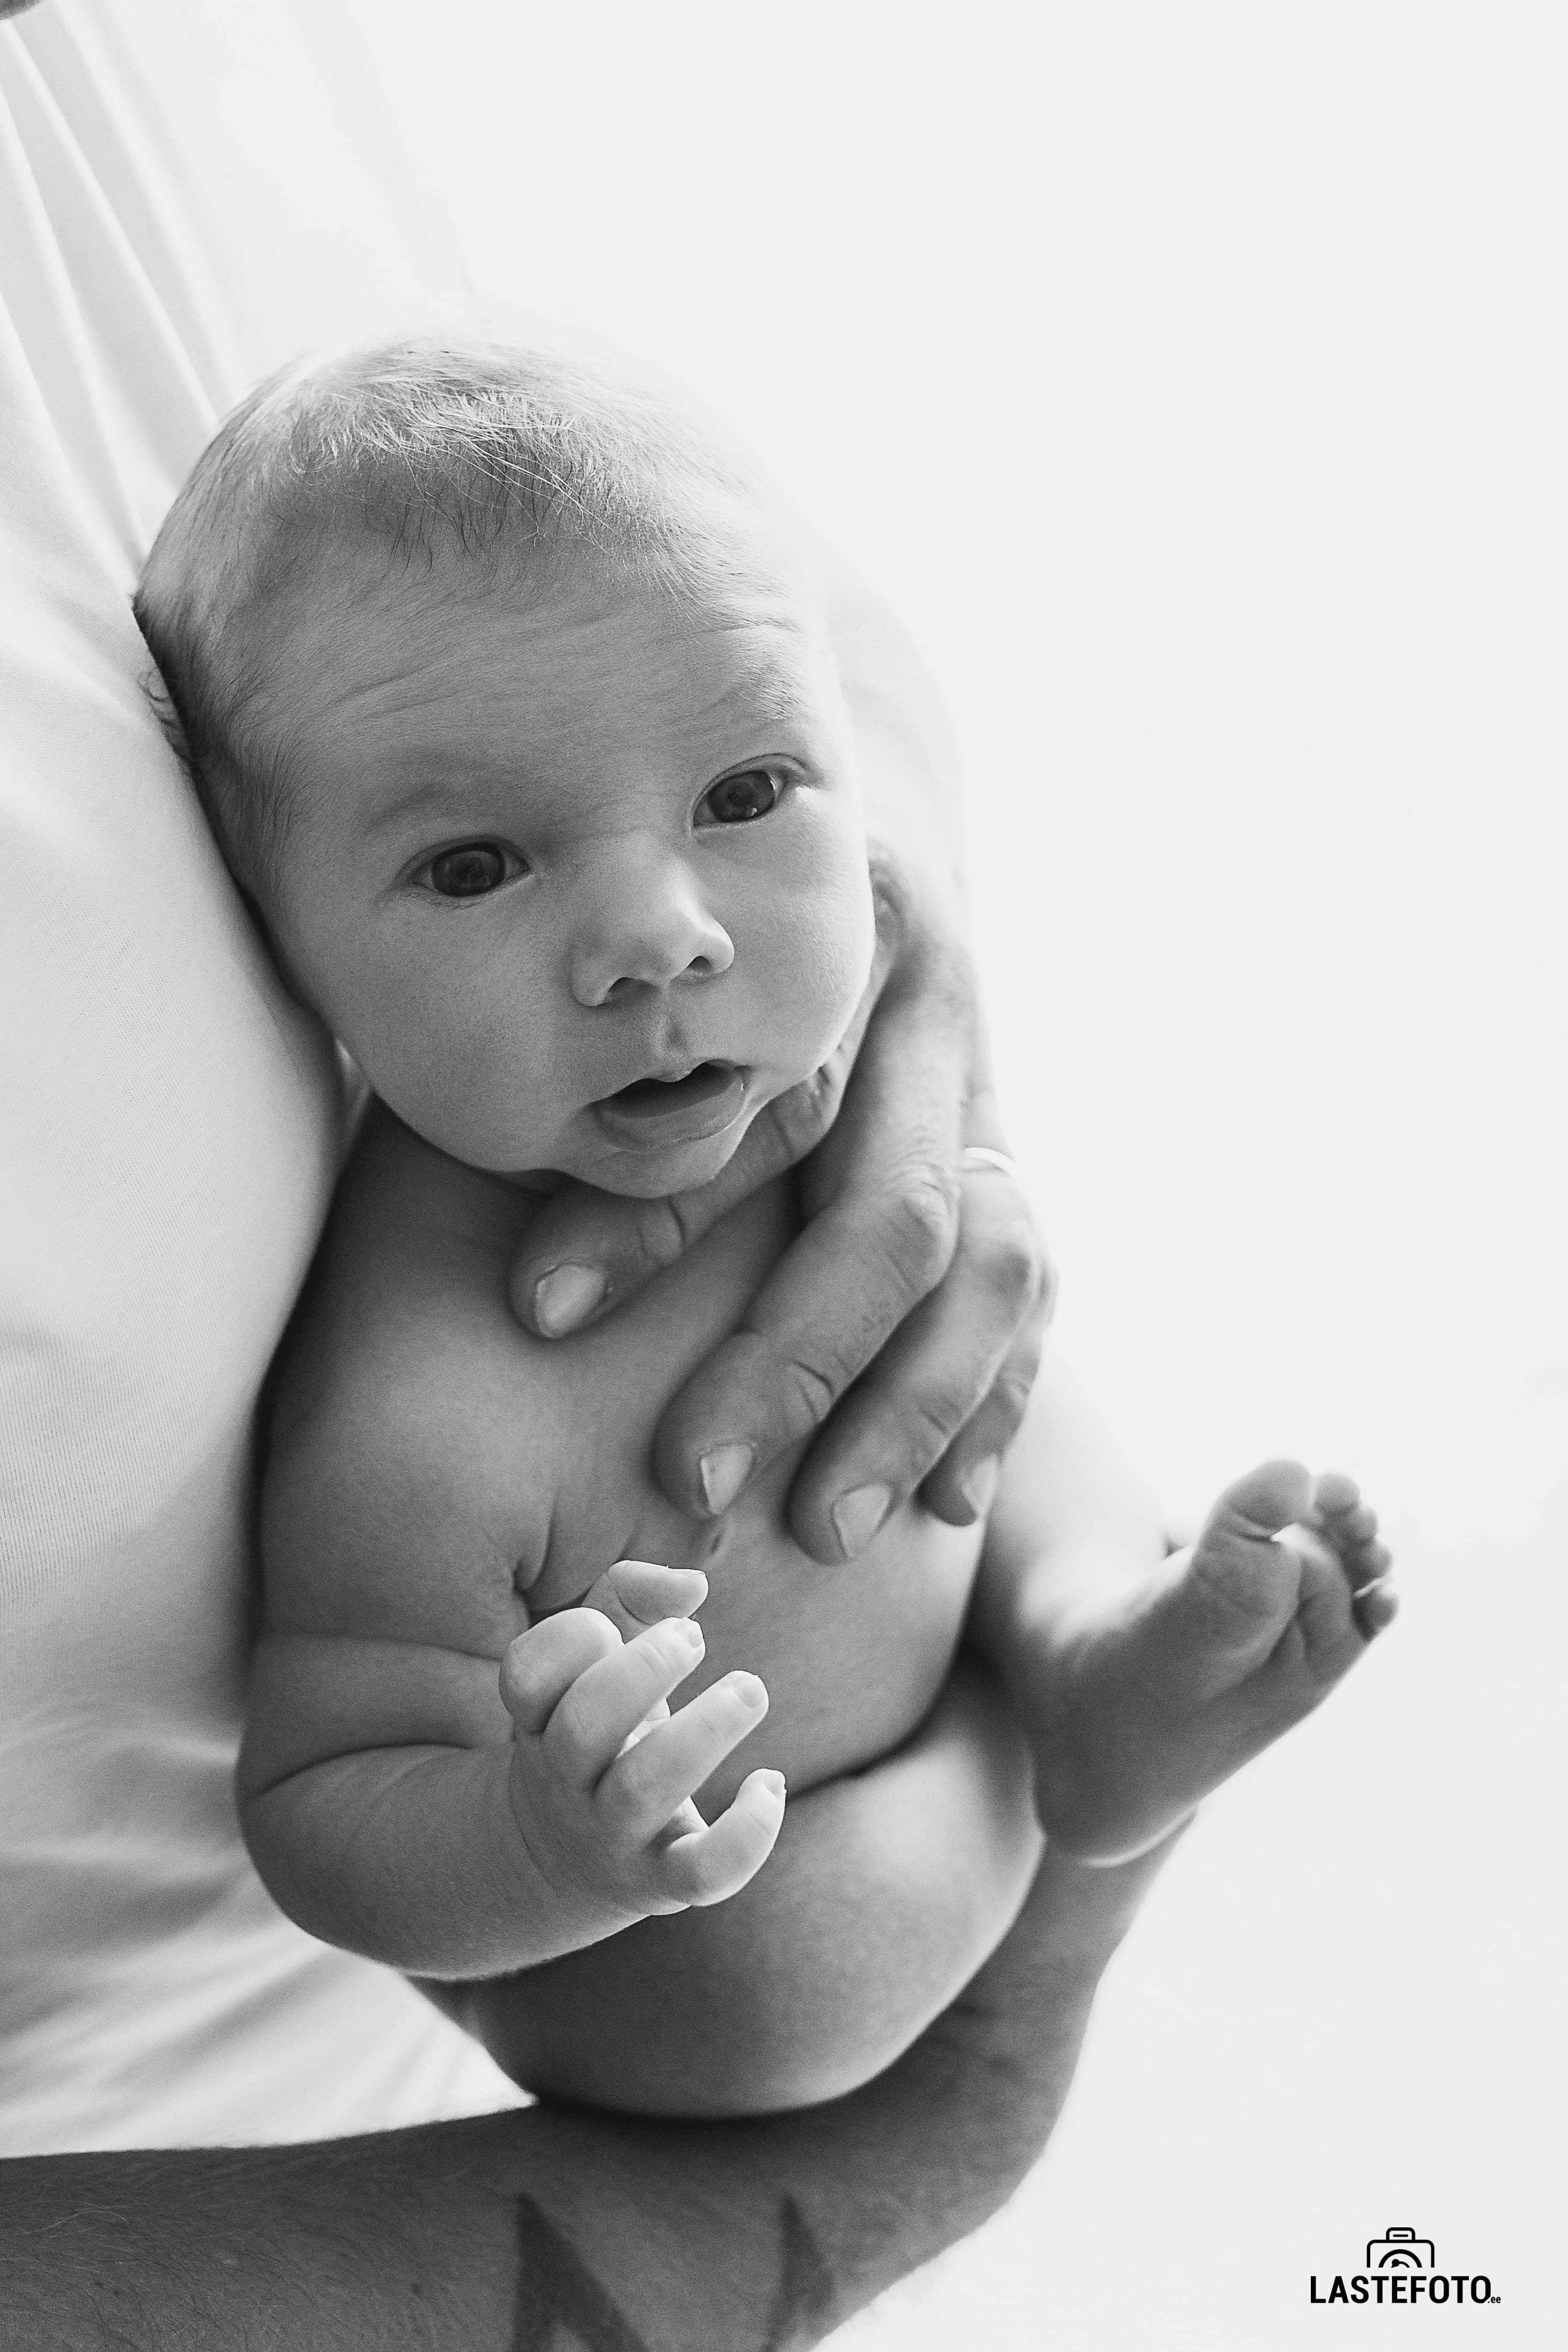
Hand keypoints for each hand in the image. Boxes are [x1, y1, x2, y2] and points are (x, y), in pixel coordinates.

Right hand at [500, 1561, 784, 1944]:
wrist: (561, 1863)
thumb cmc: (598, 1730)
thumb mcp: (595, 1661)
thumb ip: (628, 1597)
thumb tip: (692, 1584)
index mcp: (541, 1719)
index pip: (526, 1673)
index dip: (572, 1636)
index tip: (627, 1622)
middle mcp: (567, 1779)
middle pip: (585, 1722)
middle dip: (645, 1669)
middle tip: (693, 1638)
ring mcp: (611, 1835)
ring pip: (644, 1787)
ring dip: (704, 1729)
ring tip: (749, 1689)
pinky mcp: (663, 1880)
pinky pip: (701, 1873)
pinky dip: (746, 1834)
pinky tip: (771, 1785)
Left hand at [507, 842, 1054, 1562]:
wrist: (852, 801)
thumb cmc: (681, 882)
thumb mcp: (631, 908)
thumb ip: (566, 1009)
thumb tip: (450, 1137)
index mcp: (823, 931)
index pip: (760, 1092)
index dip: (651, 1209)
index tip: (538, 1313)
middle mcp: (926, 1006)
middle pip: (892, 1205)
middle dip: (795, 1356)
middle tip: (689, 1485)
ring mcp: (986, 1084)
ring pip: (996, 1260)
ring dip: (914, 1406)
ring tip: (826, 1528)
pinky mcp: (1010, 1151)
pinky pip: (1034, 1289)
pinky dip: (993, 1398)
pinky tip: (949, 1506)